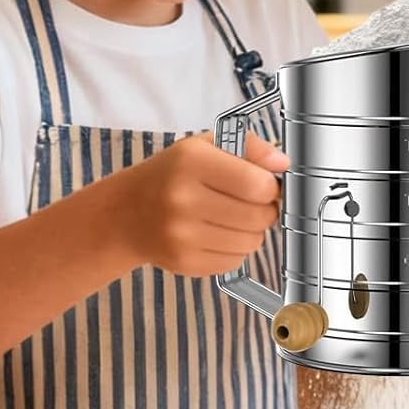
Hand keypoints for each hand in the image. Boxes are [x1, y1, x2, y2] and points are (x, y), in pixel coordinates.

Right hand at [113, 132, 288, 276]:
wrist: (126, 213)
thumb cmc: (172, 175)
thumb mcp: (205, 145)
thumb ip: (249, 146)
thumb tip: (283, 163)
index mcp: (191, 162)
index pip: (257, 184)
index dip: (271, 186)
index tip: (265, 184)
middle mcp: (182, 199)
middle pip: (259, 215)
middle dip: (266, 209)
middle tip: (252, 202)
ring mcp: (181, 235)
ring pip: (251, 242)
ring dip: (252, 230)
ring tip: (232, 217)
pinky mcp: (183, 262)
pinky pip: (235, 261)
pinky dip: (235, 249)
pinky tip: (217, 234)